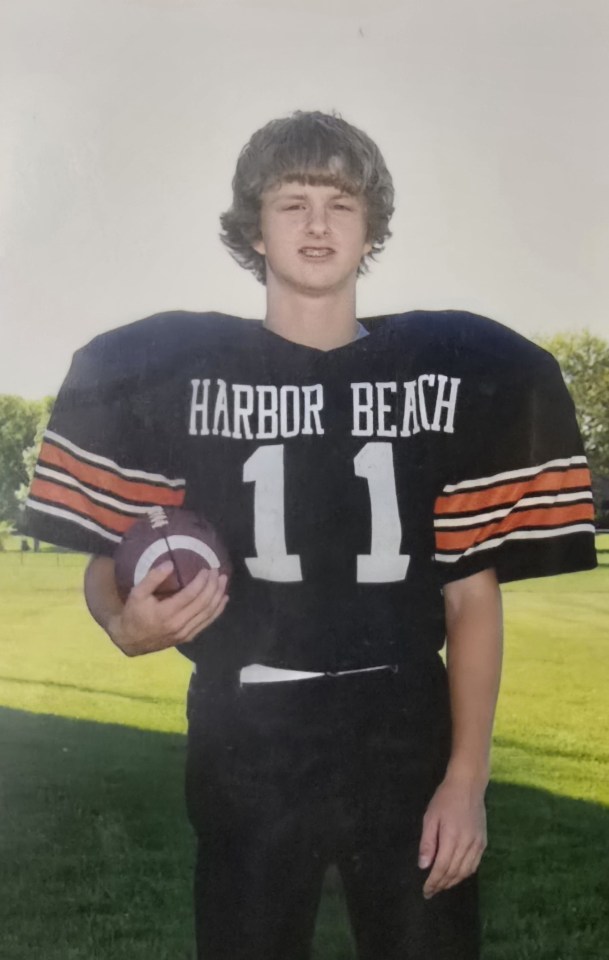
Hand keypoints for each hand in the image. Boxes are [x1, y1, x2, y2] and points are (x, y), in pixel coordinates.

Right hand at [108, 563, 228, 656]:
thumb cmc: (133, 614)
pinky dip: (217, 610)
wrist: (130, 641)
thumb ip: (152, 578)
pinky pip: (207, 623)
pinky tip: (223, 599)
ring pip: (208, 614)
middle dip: (213, 586)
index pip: (191, 595)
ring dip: (218, 596)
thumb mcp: (137, 593)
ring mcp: (185, 633)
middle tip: (217, 572)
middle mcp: (179, 624)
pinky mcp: (188, 637)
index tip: (207, 569)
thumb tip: (170, 564)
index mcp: (166, 613)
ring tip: (223, 581)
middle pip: (203, 603)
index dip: (201, 581)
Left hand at [418, 773, 486, 898]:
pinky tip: (457, 875)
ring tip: (441, 886)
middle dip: (441, 885)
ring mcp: (477, 844)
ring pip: (465, 871)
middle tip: (431, 891)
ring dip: (453, 882)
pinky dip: (465, 874)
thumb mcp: (430, 817)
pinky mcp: (483, 842)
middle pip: (454, 872)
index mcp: (452, 837)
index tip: (426, 891)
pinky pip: (474, 865)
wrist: (468, 785)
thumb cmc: (445, 799)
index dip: (433, 882)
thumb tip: (423, 866)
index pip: (442, 867)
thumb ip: (428, 843)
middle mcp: (467, 844)